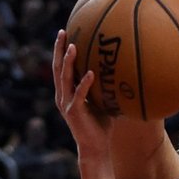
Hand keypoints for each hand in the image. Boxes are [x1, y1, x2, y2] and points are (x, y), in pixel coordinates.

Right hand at [52, 30, 110, 156]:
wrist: (95, 147)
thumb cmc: (101, 124)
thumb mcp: (101, 100)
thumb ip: (104, 86)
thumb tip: (121, 68)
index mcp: (66, 92)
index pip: (60, 67)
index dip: (60, 51)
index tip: (64, 33)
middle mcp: (62, 96)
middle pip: (57, 68)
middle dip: (59, 49)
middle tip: (63, 32)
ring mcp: (67, 104)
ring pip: (64, 78)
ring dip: (68, 62)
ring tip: (73, 46)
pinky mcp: (75, 112)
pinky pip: (80, 95)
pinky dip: (85, 83)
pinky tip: (92, 73)